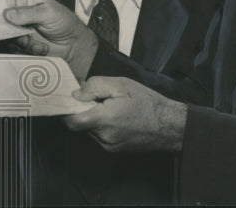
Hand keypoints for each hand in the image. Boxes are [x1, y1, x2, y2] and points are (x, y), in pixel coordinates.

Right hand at [3, 0, 98, 78]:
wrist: (74, 44)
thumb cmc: (64, 22)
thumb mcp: (48, 13)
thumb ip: (28, 13)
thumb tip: (7, 14)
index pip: (2, 2)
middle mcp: (17, 13)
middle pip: (0, 22)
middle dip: (10, 31)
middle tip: (24, 34)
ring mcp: (17, 30)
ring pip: (7, 37)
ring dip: (22, 42)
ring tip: (36, 41)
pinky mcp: (20, 44)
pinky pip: (15, 49)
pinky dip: (29, 50)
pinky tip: (41, 47)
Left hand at [65, 76, 185, 151]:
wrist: (170, 126)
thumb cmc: (147, 102)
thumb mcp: (120, 84)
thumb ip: (94, 87)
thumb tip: (76, 94)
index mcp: (104, 119)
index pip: (71, 122)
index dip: (65, 112)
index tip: (67, 101)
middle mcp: (104, 137)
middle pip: (80, 125)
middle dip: (82, 112)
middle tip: (94, 99)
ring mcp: (110, 146)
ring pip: (90, 131)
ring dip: (93, 120)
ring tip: (109, 108)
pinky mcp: (115, 150)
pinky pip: (100, 137)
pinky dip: (102, 127)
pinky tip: (116, 118)